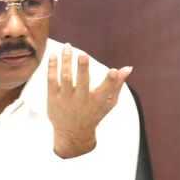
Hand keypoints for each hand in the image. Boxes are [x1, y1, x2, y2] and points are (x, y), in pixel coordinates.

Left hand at [46, 44, 130, 158]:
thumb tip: (128, 68)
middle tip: (83, 54)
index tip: (114, 71)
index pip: (106, 90)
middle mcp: (81, 101)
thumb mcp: (108, 103)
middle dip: (83, 69)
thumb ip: (117, 85)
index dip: (111, 81)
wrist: (73, 133)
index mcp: (97, 102)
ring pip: (65, 78)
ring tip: (68, 46)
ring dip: (66, 61)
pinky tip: (54, 55)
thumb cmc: (94, 113)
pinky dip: (52, 67)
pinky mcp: (53, 99)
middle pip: (82, 83)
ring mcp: (66, 100)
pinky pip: (52, 80)